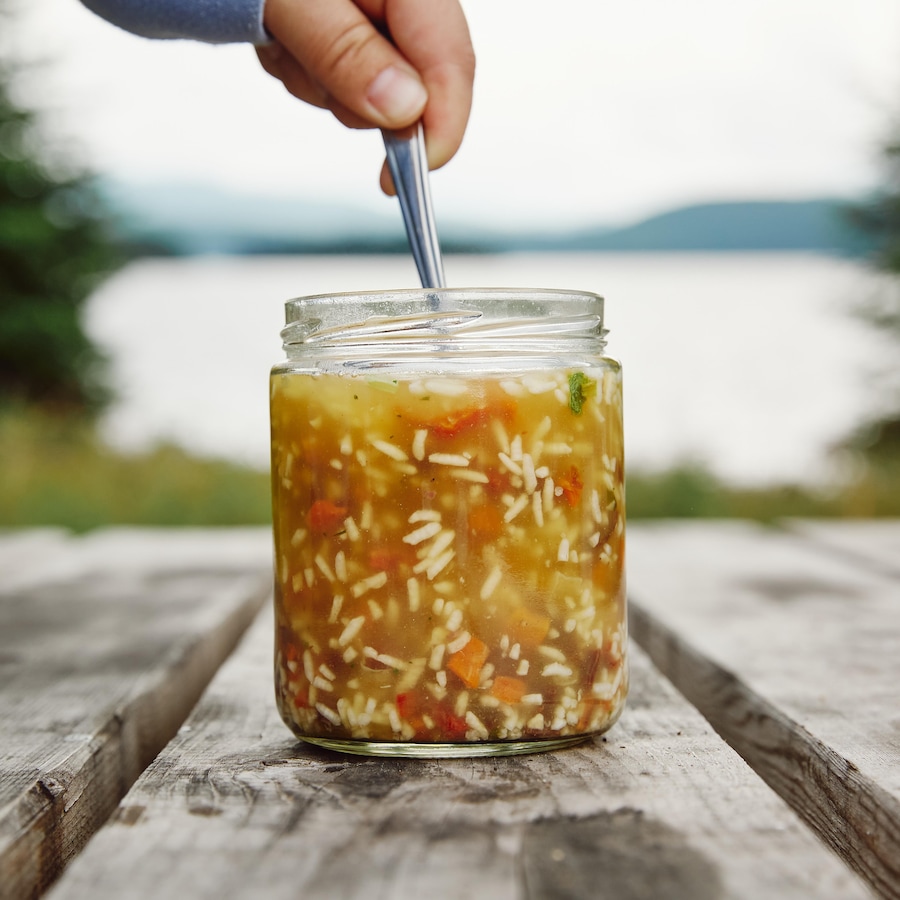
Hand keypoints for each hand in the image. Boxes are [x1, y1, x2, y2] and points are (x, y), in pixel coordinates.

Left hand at [256, 0, 474, 192]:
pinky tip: (286, 34)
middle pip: (412, 89)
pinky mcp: (352, 27)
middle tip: (301, 57)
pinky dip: (308, 69)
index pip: (452, 64)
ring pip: (370, 92)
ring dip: (320, 81)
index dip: (440, 129)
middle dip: (354, 97)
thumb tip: (405, 110)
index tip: (404, 175)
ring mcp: (377, 15)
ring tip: (284, 34)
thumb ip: (348, 51)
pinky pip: (340, 78)